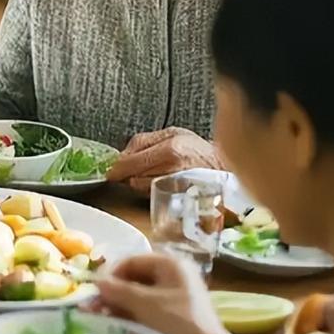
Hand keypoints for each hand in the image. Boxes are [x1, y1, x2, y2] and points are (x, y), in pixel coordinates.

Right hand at [94, 253, 233, 333]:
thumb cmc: (180, 326)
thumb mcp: (146, 306)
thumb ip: (118, 291)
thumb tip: (96, 283)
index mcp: (170, 265)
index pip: (130, 261)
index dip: (110, 275)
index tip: (95, 294)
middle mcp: (173, 276)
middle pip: (133, 279)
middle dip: (113, 293)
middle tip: (94, 310)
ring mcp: (175, 297)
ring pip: (138, 297)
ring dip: (119, 307)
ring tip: (102, 321)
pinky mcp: (174, 317)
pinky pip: (146, 311)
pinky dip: (131, 317)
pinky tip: (118, 328)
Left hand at [107, 127, 222, 193]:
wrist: (222, 169)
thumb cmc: (197, 150)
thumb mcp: (172, 133)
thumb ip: (144, 141)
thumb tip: (121, 155)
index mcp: (170, 149)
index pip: (131, 162)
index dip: (117, 169)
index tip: (111, 171)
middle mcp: (172, 169)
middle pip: (133, 177)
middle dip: (129, 174)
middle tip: (135, 169)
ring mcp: (175, 187)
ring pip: (141, 189)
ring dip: (139, 183)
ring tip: (152, 174)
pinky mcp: (178, 201)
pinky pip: (152, 197)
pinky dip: (149, 192)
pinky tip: (158, 184)